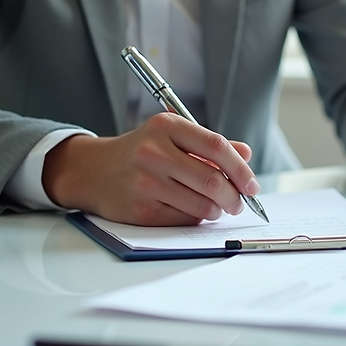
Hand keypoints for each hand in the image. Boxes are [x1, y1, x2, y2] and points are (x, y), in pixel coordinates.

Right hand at [43, 112, 258, 225]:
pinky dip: (196, 218)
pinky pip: (184, 219)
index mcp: (166, 126)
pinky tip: (192, 211)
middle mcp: (154, 151)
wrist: (93, 171)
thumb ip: (209, 145)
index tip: (251, 184)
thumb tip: (245, 155)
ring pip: (201, 204)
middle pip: (212, 180)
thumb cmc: (140, 153)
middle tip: (239, 203)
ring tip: (216, 207)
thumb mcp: (171, 137)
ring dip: (217, 210)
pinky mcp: (141, 209)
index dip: (241, 169)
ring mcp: (145, 182)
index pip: (216, 146)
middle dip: (234, 196)